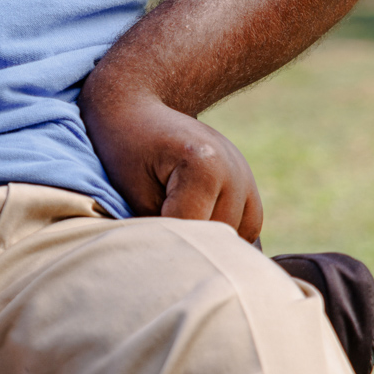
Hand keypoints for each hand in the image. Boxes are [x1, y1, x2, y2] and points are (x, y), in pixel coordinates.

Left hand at [81, 90, 262, 241]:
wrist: (137, 106)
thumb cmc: (125, 148)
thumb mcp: (130, 190)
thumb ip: (157, 228)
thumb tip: (175, 267)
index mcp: (205, 167)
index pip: (189, 233)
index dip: (162, 244)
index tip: (141, 247)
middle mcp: (235, 171)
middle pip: (216, 239)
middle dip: (185, 245)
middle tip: (153, 241)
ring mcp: (246, 176)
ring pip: (236, 240)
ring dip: (206, 242)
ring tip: (174, 227)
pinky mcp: (248, 183)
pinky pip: (246, 229)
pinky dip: (223, 234)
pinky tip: (198, 226)